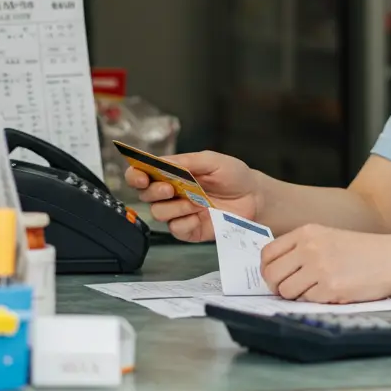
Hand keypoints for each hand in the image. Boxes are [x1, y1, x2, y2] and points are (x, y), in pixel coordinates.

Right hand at [124, 151, 260, 242]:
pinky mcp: (190, 230)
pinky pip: (176, 230)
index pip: (144, 174)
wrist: (254, 197)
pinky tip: (199, 216)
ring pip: (158, 213)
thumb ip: (186, 161)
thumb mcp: (211, 160)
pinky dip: (185, 223)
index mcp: (173, 173)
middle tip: (171, 188)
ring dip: (175, 207)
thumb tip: (161, 162)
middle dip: (154, 191)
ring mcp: (180, 212)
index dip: (136, 175)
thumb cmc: (234, 175)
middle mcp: (172, 193)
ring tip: (197, 202)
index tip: (140, 176)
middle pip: (145, 195)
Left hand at [260, 225, 390, 303]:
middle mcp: (310, 248)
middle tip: (289, 290)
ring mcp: (320, 268)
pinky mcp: (331, 288)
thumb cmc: (360, 251)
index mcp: (307, 233)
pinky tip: (331, 292)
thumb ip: (301, 248)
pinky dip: (315, 301)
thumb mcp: (327, 237)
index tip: (275, 276)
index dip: (267, 269)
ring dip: (296, 296)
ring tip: (314, 290)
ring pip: (286, 291)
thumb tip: (273, 270)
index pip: (268, 253)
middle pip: (271, 274)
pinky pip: (307, 301)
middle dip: (276, 287)